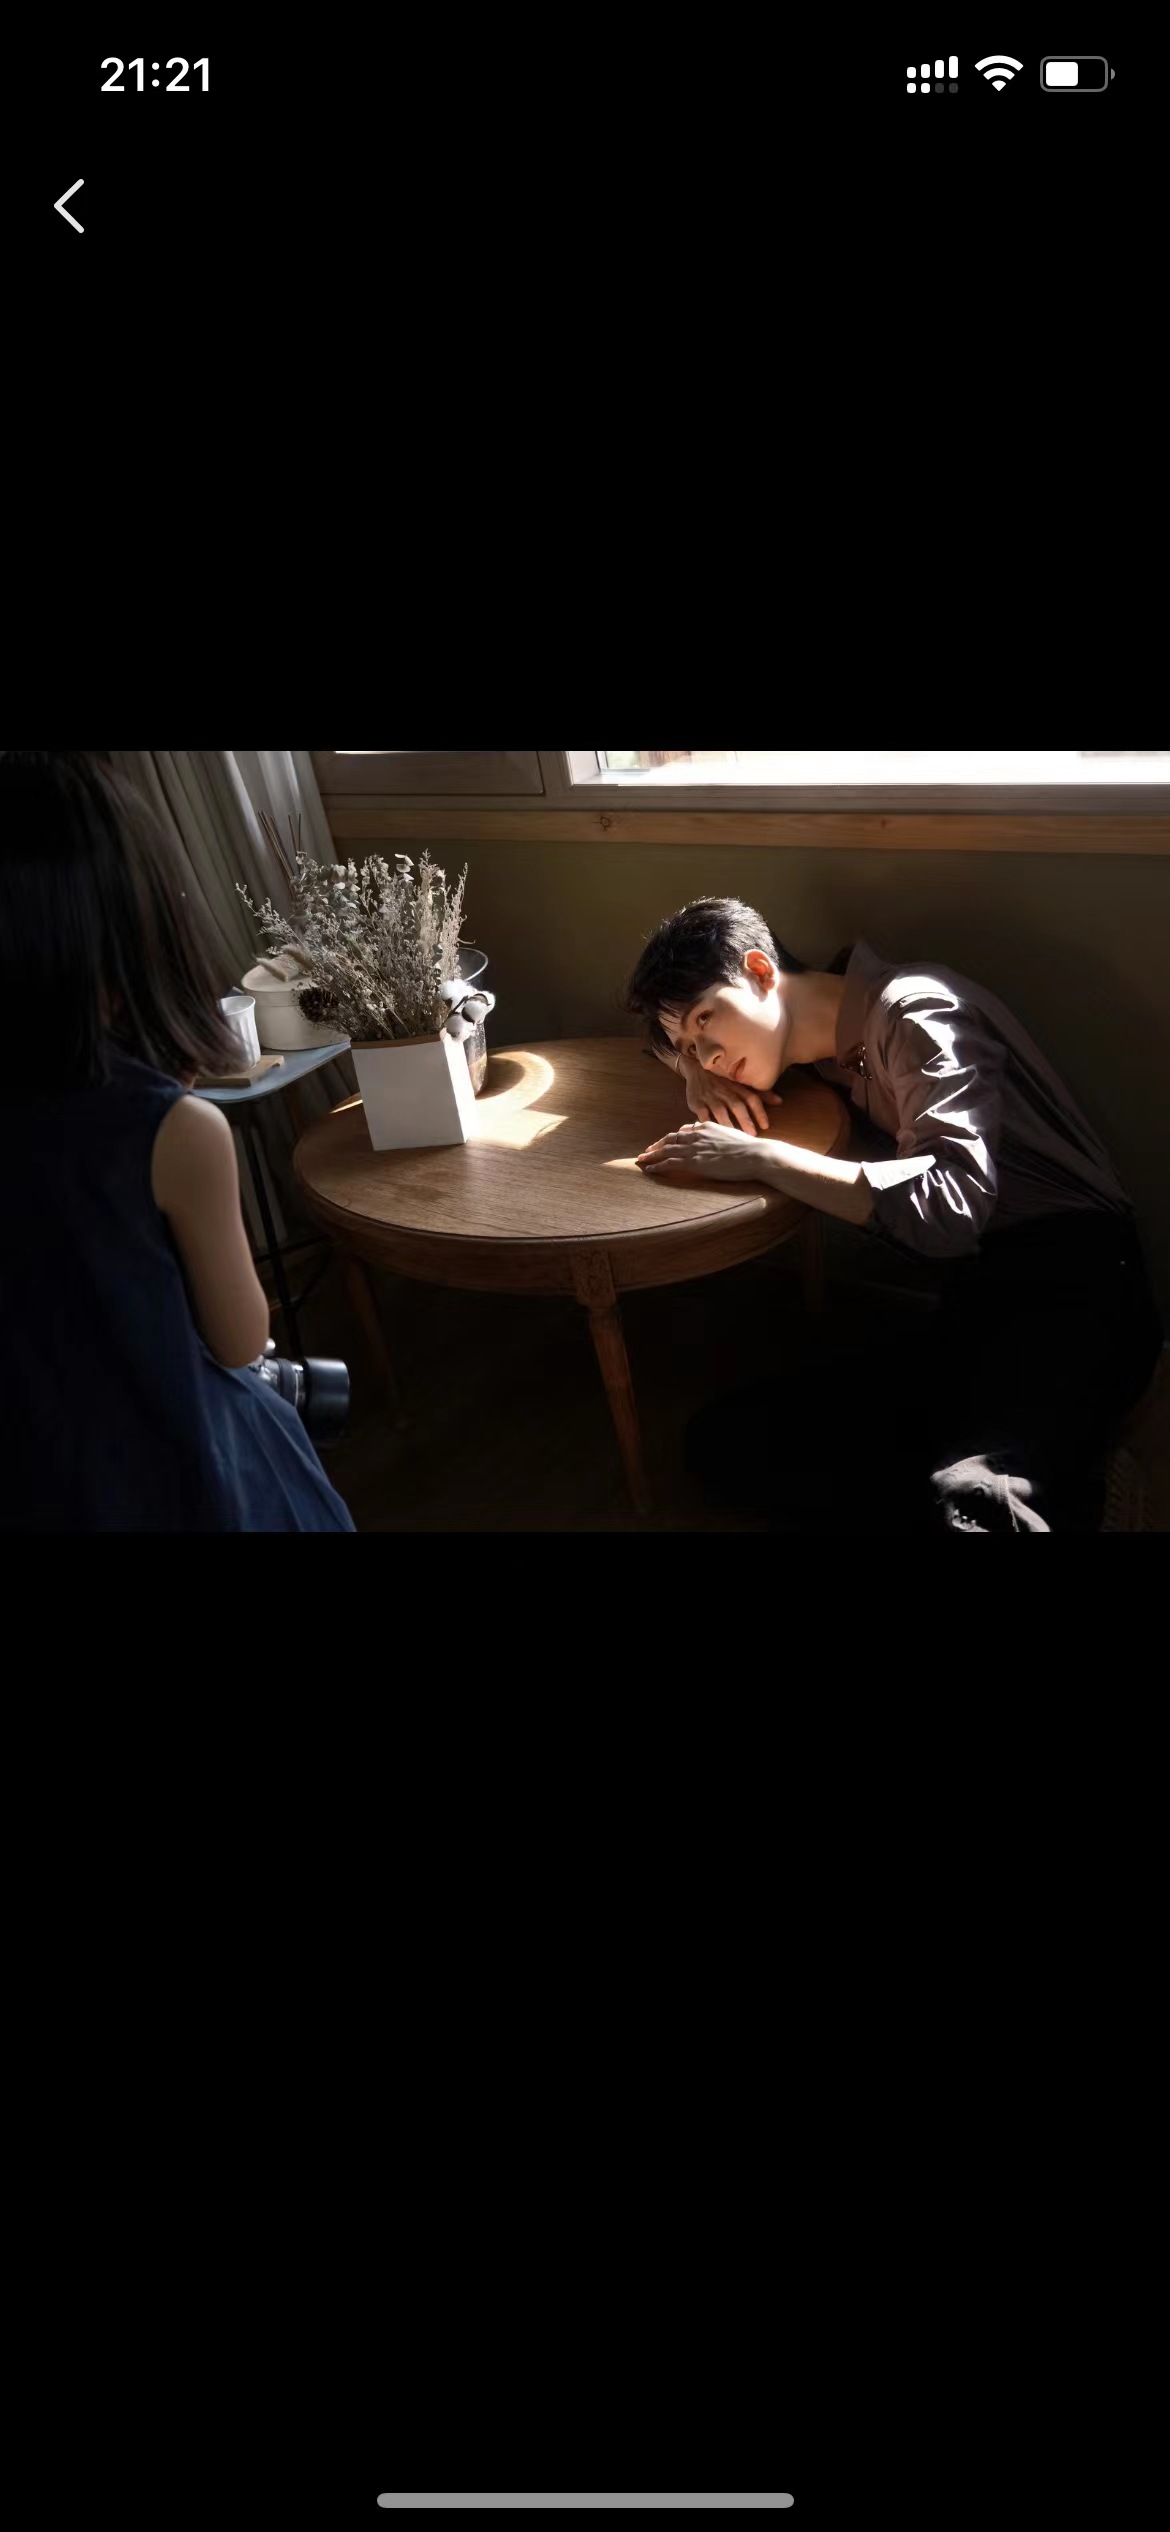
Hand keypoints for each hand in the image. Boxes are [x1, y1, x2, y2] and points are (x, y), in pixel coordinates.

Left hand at [636, 1120, 769, 1182]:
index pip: (684, 1131)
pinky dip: (657, 1165)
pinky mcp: (693, 1162)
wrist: (755, 1155)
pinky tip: (649, 1169)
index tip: (666, 1143)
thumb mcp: (732, 1136)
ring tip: (641, 1159)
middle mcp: (697, 1134)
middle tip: (647, 1150)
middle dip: (657, 1144)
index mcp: (706, 1127)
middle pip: (670, 1138)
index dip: (673, 1138)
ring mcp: (694, 1148)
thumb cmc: (750, 1149)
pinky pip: (669, 1163)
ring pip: (666, 1150)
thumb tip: (716, 1140)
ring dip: (652, 1155)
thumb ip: (720, 1136)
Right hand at [682, 1055, 782, 1136]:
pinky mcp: (697, 1103)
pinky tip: (711, 1134)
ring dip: (728, 1125)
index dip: (759, 1111)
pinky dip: (706, 1124)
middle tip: (752, 1135)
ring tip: (733, 1138)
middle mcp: (725, 1092)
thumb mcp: (741, 1083)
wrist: (697, 1067)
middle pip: (737, 1106)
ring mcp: (710, 1097)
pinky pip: (702, 1115)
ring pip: (720, 1112)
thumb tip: (780, 1102)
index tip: (765, 1126)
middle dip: (745, 1120)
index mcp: (738, 1087)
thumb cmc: (724, 1080)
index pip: (752, 1098)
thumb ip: (760, 1094)